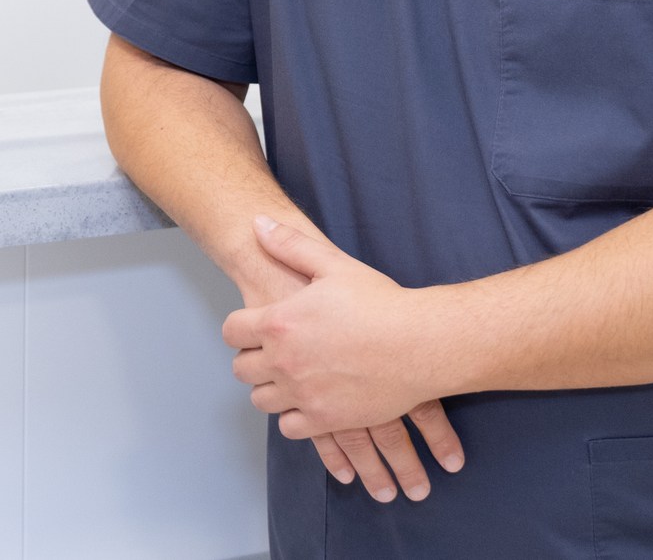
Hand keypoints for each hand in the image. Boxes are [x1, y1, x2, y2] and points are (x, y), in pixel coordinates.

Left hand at [225, 216, 465, 499]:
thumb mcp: (333, 264)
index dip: (241, 329)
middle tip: (275, 354)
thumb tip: (258, 224)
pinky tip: (309, 401)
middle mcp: (283, 361)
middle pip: (241, 369)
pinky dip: (294, 417)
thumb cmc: (380, 302)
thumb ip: (290, 245)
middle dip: (253, 360)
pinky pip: (289, 428)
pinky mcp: (325, 420)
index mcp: (278, 322)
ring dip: (271, 389)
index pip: (232, 332)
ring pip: (261, 400)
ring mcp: (302, 394)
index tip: (256, 329)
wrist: (420, 344)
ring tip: (291, 378)